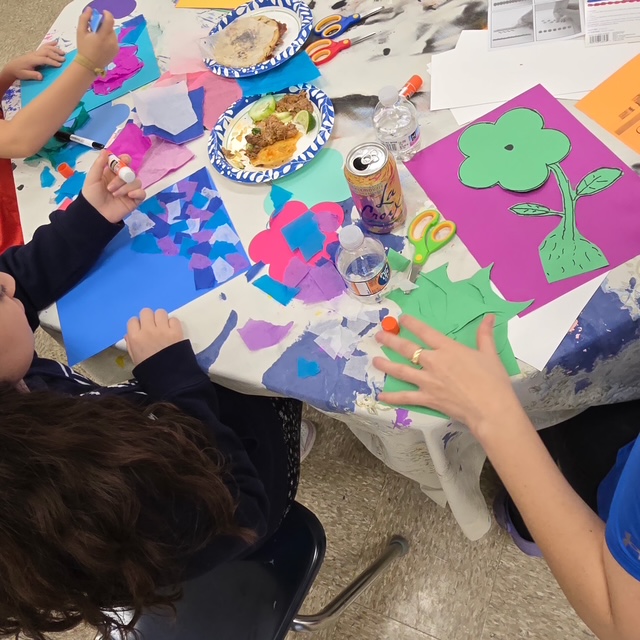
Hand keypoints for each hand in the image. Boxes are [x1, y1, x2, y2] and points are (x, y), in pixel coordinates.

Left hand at [2, 43, 65, 80]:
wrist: (13, 67)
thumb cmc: (19, 71)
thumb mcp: (24, 75)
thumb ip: (32, 75)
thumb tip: (41, 76)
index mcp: (32, 60)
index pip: (43, 59)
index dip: (52, 62)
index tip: (59, 65)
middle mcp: (34, 54)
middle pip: (46, 52)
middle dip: (55, 55)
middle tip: (64, 59)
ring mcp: (36, 52)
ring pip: (46, 48)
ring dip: (55, 49)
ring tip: (63, 53)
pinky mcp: (37, 53)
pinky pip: (44, 47)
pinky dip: (50, 44)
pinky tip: (56, 42)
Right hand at [76, 8, 118, 68]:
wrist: (89, 65)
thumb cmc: (84, 48)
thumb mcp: (80, 32)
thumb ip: (84, 19)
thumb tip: (90, 9)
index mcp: (103, 36)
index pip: (110, 20)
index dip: (106, 14)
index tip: (102, 13)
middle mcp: (112, 41)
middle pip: (110, 27)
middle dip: (104, 25)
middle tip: (96, 28)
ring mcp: (116, 46)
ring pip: (112, 33)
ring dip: (106, 32)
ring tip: (98, 37)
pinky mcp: (117, 51)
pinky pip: (114, 40)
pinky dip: (109, 39)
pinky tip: (102, 44)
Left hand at [82, 150, 145, 223]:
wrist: (95, 214)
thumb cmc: (92, 196)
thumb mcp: (92, 178)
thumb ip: (99, 164)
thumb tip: (106, 150)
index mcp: (113, 173)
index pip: (124, 163)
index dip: (125, 160)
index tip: (124, 160)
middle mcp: (122, 181)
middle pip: (130, 172)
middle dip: (122, 177)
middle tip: (111, 186)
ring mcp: (129, 190)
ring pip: (136, 182)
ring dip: (125, 187)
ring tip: (114, 194)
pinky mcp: (135, 200)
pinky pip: (142, 193)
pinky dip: (137, 193)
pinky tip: (128, 196)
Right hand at [126, 309, 184, 365]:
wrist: (170, 378)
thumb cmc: (150, 370)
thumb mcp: (135, 359)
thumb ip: (130, 345)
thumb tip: (129, 335)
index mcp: (135, 338)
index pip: (132, 321)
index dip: (138, 324)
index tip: (142, 330)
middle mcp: (147, 331)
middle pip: (146, 312)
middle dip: (149, 318)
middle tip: (153, 326)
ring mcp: (162, 330)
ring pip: (160, 312)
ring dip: (161, 319)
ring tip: (164, 327)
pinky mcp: (176, 331)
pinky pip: (173, 319)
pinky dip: (173, 324)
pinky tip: (172, 331)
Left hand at [373, 315, 524, 431]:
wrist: (491, 409)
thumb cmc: (492, 380)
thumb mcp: (489, 354)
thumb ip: (485, 335)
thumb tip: (489, 317)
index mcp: (447, 349)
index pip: (425, 332)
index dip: (411, 324)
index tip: (401, 319)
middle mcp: (433, 362)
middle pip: (407, 349)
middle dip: (391, 341)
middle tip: (379, 336)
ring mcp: (427, 381)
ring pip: (401, 370)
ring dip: (386, 365)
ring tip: (374, 361)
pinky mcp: (427, 398)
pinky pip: (406, 397)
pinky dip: (392, 397)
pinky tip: (381, 395)